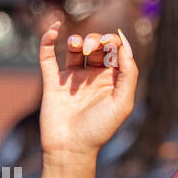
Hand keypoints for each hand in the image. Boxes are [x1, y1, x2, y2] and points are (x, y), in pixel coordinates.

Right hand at [38, 22, 137, 159]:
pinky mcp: (52, 82)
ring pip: (74, 48)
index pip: (115, 52)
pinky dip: (48, 40)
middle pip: (96, 47)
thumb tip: (125, 44)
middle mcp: (93, 78)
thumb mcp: (123, 103)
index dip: (113, 41)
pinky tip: (54, 29)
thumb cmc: (100, 129)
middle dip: (95, 40)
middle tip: (91, 49)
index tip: (109, 42)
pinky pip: (48, 56)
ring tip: (77, 46)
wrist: (71, 148)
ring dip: (76, 40)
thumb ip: (129, 74)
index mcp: (112, 82)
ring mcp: (72, 79)